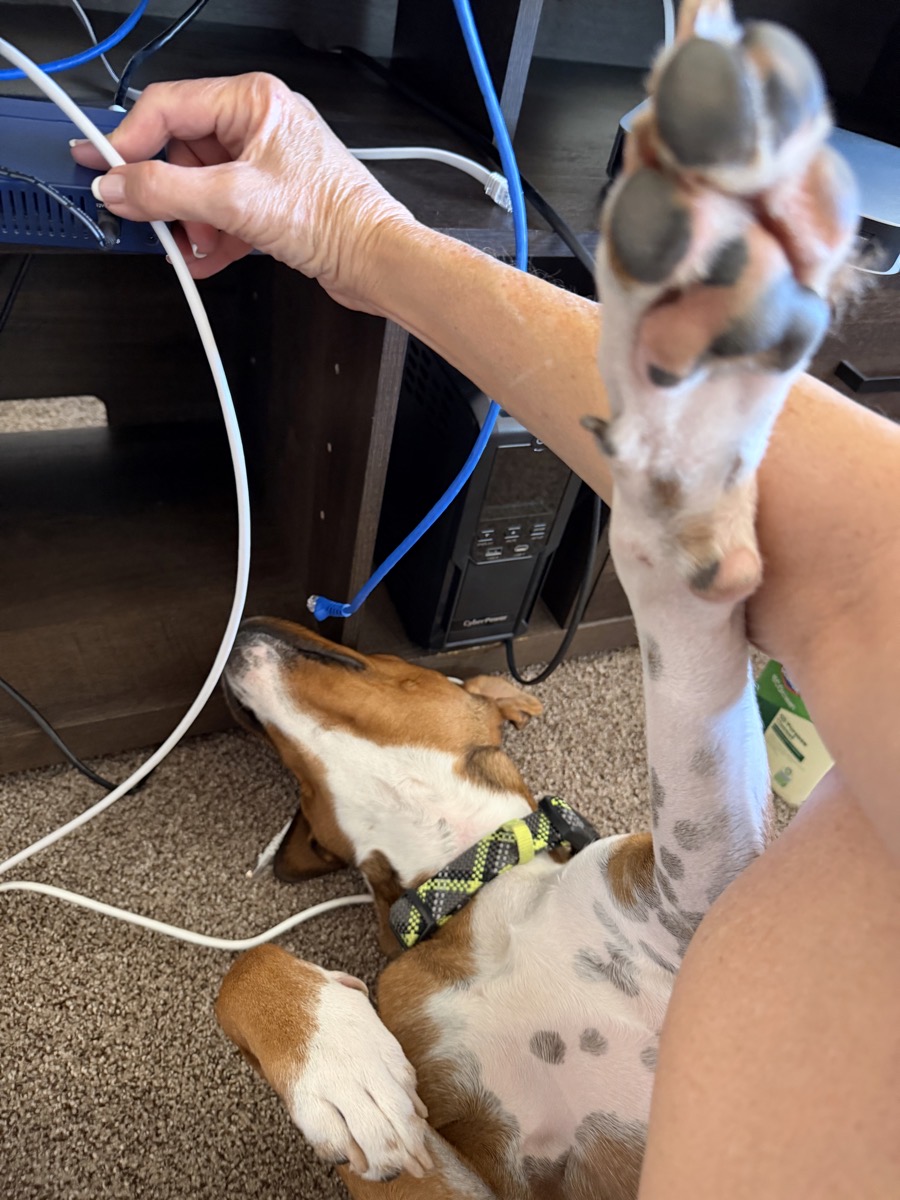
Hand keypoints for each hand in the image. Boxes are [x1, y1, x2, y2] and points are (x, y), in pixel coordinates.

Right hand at [70, 73, 415, 310]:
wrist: (377, 261)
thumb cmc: (334, 218)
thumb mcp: (234, 202)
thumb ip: (166, 192)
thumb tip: (119, 186)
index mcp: (252, 101)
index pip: (167, 108)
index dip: (128, 141)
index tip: (100, 167)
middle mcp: (259, 126)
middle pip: (181, 151)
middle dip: (167, 194)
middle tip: (149, 220)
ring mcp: (266, 165)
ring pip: (201, 187)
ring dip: (191, 223)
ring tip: (194, 248)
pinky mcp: (273, 201)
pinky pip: (225, 211)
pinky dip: (213, 237)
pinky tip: (208, 259)